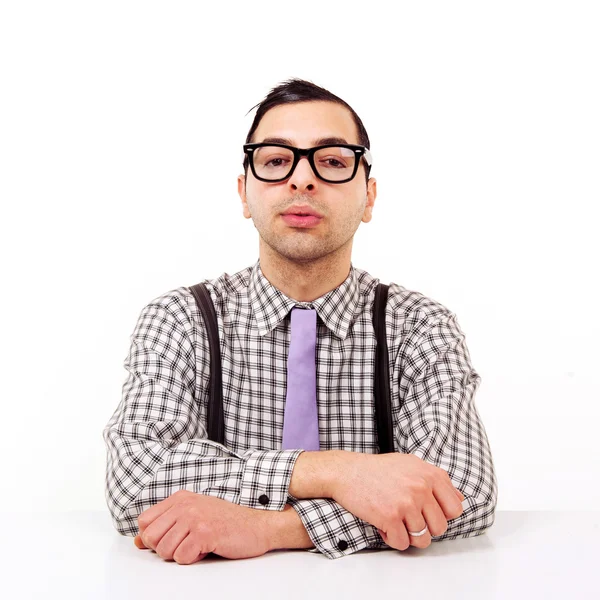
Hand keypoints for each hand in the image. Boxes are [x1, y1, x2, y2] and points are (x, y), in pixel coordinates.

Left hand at [133, 490, 272, 563]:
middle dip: (165, 549)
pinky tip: (207, 549)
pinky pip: (181, 558)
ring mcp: (194, 518)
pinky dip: (193, 560)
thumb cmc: (226, 523)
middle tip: (186, 544)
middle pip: (150, 538)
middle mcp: (185, 505)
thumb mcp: (193, 517)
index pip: (144, 522)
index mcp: (180, 498)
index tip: (171, 538)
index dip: (153, 537)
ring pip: (164, 551)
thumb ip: (166, 526)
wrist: (258, 526)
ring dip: (180, 555)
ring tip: (198, 546)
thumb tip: (137, 541)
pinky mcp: (205, 533)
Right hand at [331, 452, 464, 550]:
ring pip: (422, 539)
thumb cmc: (377, 469)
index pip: (455, 508)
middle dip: (424, 528)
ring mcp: (406, 503)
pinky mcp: (390, 516)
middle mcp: (421, 487)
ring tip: (394, 521)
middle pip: (440, 528)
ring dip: (407, 535)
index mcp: (430, 475)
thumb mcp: (411, 464)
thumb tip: (459, 499)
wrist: (347, 471)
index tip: (427, 513)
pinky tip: (384, 526)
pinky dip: (392, 539)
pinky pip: (402, 543)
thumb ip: (435, 480)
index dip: (442, 515)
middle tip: (407, 519)